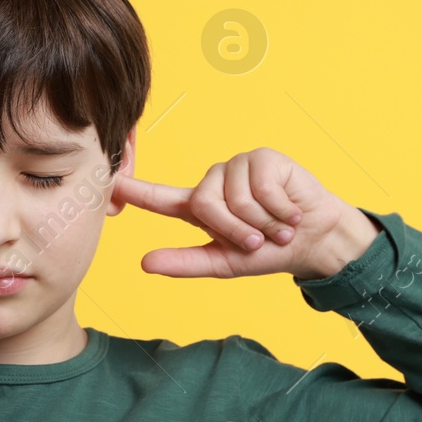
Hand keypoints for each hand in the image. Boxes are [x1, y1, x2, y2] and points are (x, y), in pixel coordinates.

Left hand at [111, 147, 379, 278]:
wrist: (313, 241)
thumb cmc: (268, 251)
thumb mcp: (223, 263)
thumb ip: (185, 262)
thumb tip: (144, 263)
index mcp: (200, 208)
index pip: (159, 197)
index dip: (133, 190)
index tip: (107, 180)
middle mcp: (214, 183)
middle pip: (204, 205)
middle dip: (236, 230)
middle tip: (259, 239)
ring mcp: (237, 167)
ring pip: (235, 198)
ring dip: (262, 223)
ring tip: (277, 225)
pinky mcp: (262, 158)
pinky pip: (261, 187)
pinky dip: (279, 209)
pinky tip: (289, 211)